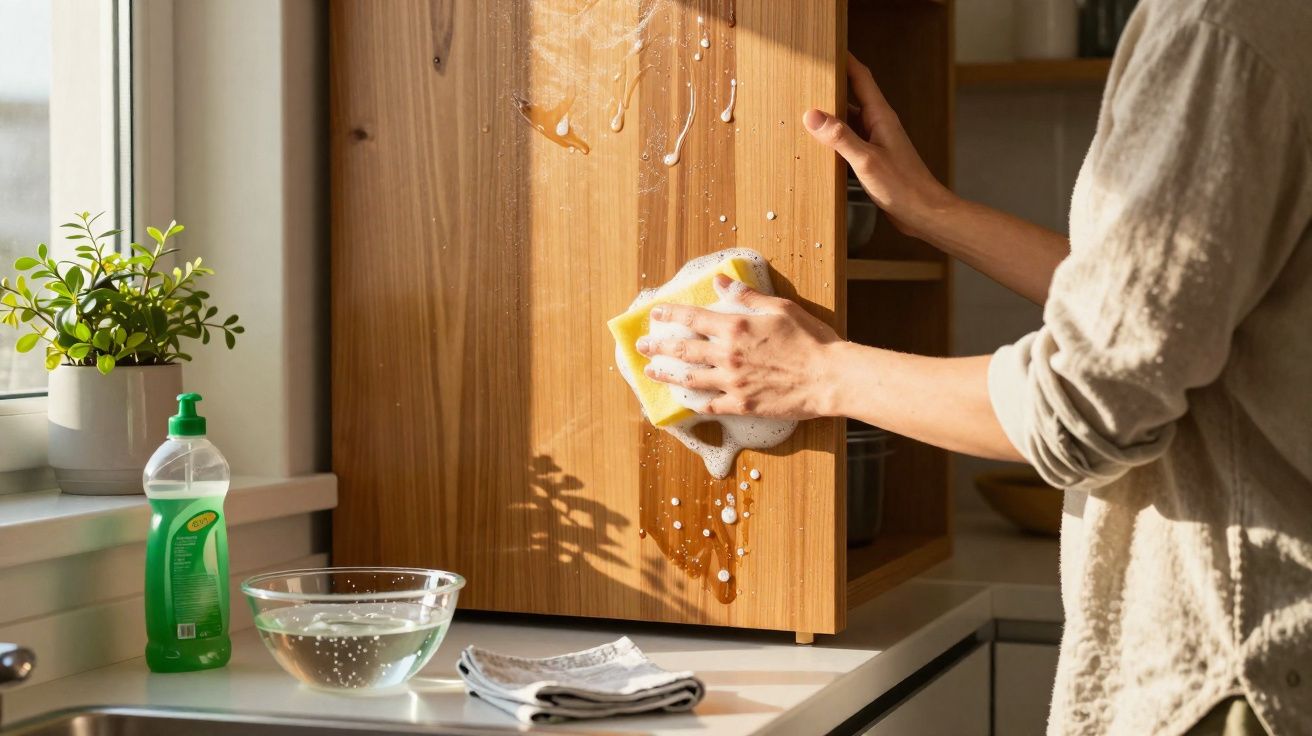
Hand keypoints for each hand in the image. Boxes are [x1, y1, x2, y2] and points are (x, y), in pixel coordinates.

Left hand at [636, 275, 842, 418]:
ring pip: (691, 378)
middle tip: (642, 348)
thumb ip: (747, 296)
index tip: (654, 314)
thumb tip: (721, 281)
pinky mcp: (742, 405)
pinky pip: (712, 404)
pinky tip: (687, 400)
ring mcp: (733, 383)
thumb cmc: (810, 339)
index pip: (693, 319)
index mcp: (735, 327)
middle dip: (659, 348)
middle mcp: (728, 355)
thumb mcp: (780, 308)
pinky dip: (697, 402)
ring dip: (668, 374)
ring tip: (652, 372)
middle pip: (684, 351)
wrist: (829, 378)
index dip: (670, 315)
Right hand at [803, 53, 955, 238]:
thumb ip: (840, 137)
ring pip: (848, 121)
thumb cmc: (904, 187)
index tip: (827, 49)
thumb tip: (813, 115)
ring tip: (805, 112)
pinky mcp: (873, 159)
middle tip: (807, 80)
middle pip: (851, 97)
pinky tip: (820, 148)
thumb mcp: (866, 161)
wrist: (924, 213)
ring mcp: (876, 142)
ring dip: (830, 117)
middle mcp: (879, 125)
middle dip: (830, 87)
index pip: (861, 78)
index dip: (845, 60)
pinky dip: (834, 141)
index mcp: (881, 117)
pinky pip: (849, 142)